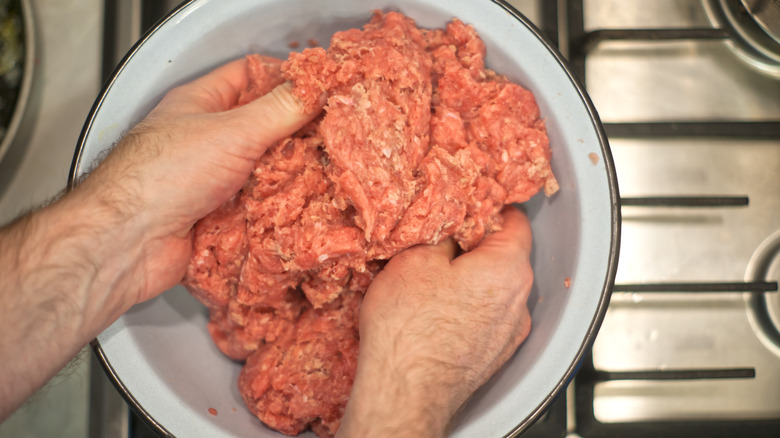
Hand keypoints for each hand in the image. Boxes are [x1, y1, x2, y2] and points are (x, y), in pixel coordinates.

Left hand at [0, 56, 319, 420]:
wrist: (128, 243)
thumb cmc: (162, 177)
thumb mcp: (232, 132)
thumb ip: (280, 111)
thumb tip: (317, 92)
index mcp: (201, 104)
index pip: (248, 76)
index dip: (284, 78)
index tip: (320, 90)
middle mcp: (206, 140)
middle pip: (262, 127)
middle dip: (296, 134)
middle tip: (332, 137)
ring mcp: (211, 180)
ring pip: (264, 171)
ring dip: (291, 176)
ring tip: (327, 174)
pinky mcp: (219, 217)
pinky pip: (259, 208)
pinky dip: (280, 210)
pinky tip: (305, 210)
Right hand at [337, 206, 533, 437]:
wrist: (404, 394)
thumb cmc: (409, 329)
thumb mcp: (416, 258)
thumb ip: (443, 232)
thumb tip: (452, 225)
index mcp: (508, 268)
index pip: (515, 220)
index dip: (488, 206)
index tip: (468, 204)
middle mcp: (519, 302)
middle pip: (505, 256)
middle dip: (474, 245)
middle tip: (438, 241)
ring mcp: (509, 334)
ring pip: (494, 290)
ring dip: (470, 280)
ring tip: (430, 281)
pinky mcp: (493, 357)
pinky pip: (486, 319)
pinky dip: (467, 309)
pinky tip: (434, 312)